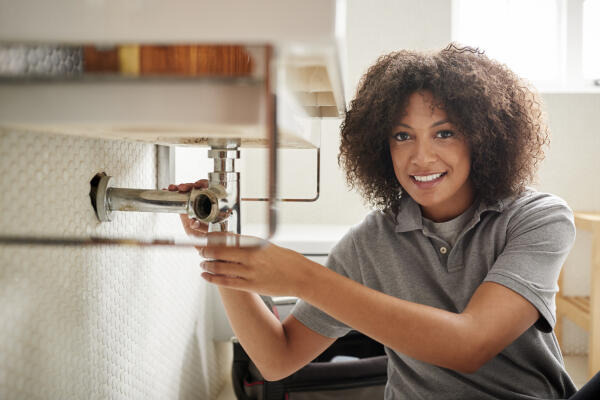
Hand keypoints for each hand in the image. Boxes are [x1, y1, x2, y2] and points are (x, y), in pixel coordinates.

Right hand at [167, 180, 208, 233]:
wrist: (198, 233)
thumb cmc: (205, 228)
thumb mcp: (205, 228)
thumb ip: (201, 226)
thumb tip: (194, 223)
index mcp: (209, 200)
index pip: (207, 187)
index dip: (202, 183)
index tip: (197, 185)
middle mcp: (199, 198)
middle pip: (194, 187)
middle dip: (187, 185)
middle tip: (182, 188)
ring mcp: (190, 199)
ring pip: (184, 189)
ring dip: (177, 187)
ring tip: (172, 188)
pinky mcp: (182, 202)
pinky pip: (177, 195)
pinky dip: (171, 192)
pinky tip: (165, 190)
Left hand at [199, 236, 320, 297]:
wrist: (301, 277)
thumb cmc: (286, 260)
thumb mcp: (267, 246)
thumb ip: (249, 245)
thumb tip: (231, 242)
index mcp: (255, 243)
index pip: (226, 237)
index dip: (209, 237)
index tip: (201, 236)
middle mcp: (250, 256)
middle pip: (218, 251)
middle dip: (205, 250)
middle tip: (200, 250)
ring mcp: (250, 271)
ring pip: (219, 266)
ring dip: (207, 264)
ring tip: (203, 263)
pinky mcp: (250, 285)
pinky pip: (226, 282)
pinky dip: (212, 278)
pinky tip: (206, 275)